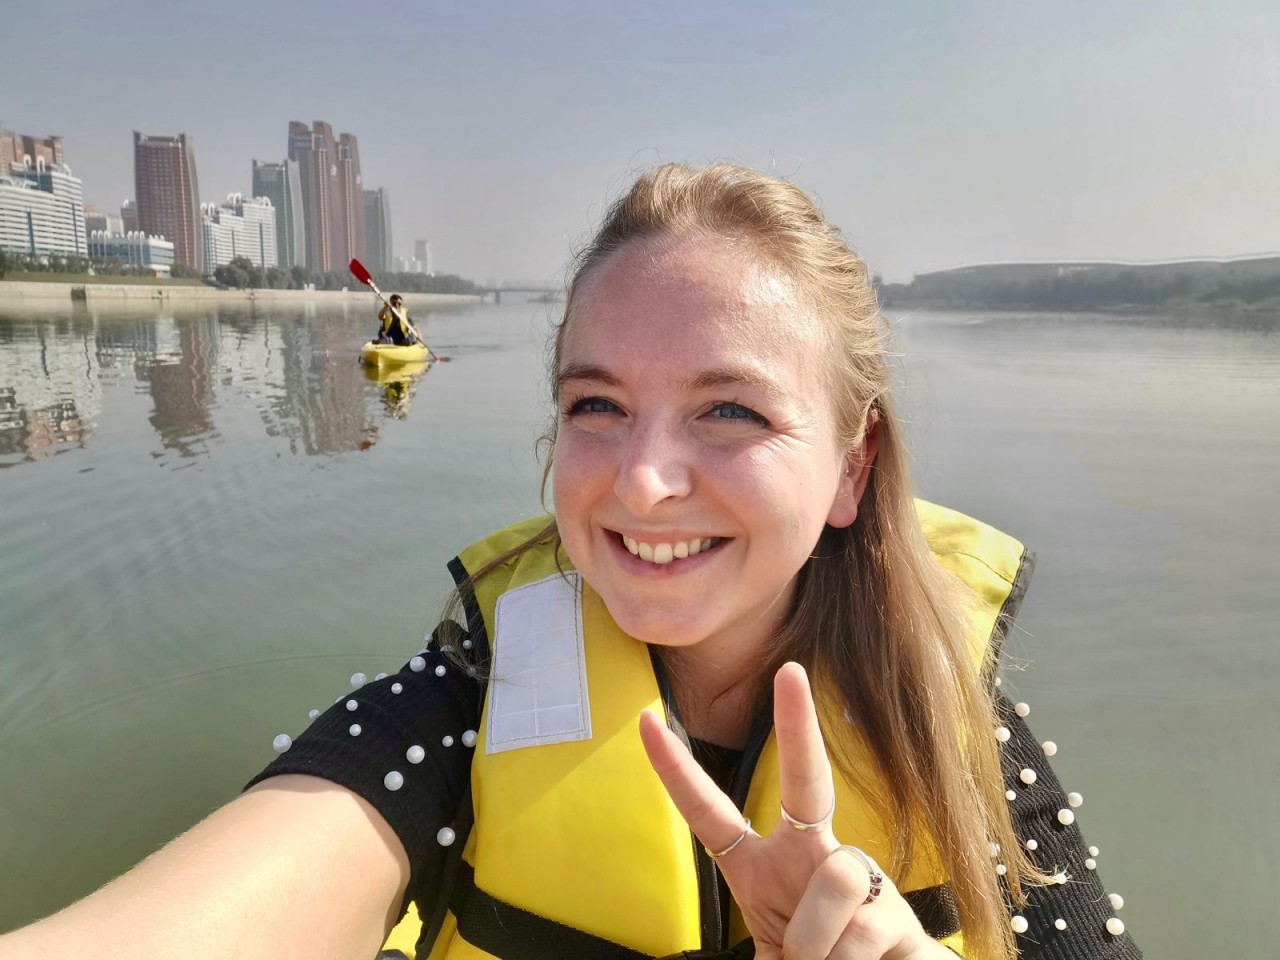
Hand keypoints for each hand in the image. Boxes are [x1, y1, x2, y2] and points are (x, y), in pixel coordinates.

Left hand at [639, 663, 944, 959]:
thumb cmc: (820, 959)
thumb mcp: (773, 952)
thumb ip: (768, 946)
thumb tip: (787, 954)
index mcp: (761, 867)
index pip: (710, 812)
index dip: (675, 771)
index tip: (645, 719)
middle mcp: (809, 855)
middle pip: (806, 780)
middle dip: (798, 724)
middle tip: (791, 671)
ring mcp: (859, 874)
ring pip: (833, 882)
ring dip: (816, 941)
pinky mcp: (895, 908)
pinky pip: (857, 928)